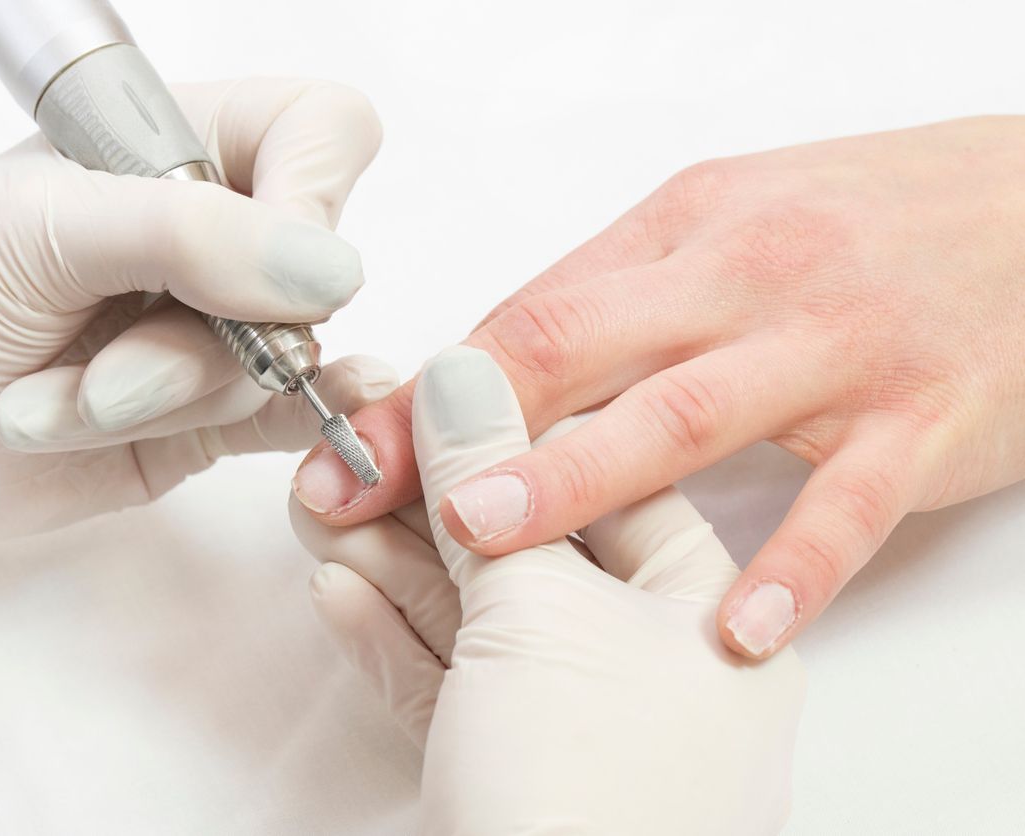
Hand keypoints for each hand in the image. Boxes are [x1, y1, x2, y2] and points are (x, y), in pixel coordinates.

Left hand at [0, 78, 391, 567]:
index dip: (314, 193)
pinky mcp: (212, 417)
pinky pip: (295, 420)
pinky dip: (298, 430)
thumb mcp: (42, 228)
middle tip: (108, 365)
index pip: (317, 134)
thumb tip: (330, 270)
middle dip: (208, 336)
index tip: (256, 269)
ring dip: (163, 399)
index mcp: (176, 146)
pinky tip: (270, 430)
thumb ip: (188, 233)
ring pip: (283, 364)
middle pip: (310, 270)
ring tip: (57, 402)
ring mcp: (217, 333)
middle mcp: (212, 237)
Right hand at [290, 347, 804, 833]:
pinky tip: (336, 587)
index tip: (432, 390)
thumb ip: (491, 486)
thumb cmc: (590, 787)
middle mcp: (652, 672)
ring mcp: (576, 729)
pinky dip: (392, 639)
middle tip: (352, 448)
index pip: (610, 484)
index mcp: (710, 620)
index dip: (516, 432)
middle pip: (530, 550)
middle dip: (430, 501)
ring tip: (320, 505)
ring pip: (477, 619)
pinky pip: (448, 686)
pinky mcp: (508, 779)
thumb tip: (460, 368)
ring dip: (394, 563)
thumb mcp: (539, 608)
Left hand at [292, 116, 1024, 658]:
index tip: (356, 456)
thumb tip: (490, 373)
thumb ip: (610, 299)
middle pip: (576, 349)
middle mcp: (742, 279)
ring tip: (492, 542)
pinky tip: (738, 628)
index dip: (433, 392)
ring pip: (686, 414)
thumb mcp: (721, 226)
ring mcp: (831, 350)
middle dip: (462, 431)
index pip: (529, 314)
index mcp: (681, 229)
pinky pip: (848, 504)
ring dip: (579, 477)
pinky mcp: (918, 421)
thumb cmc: (856, 222)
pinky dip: (793, 568)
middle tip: (370, 501)